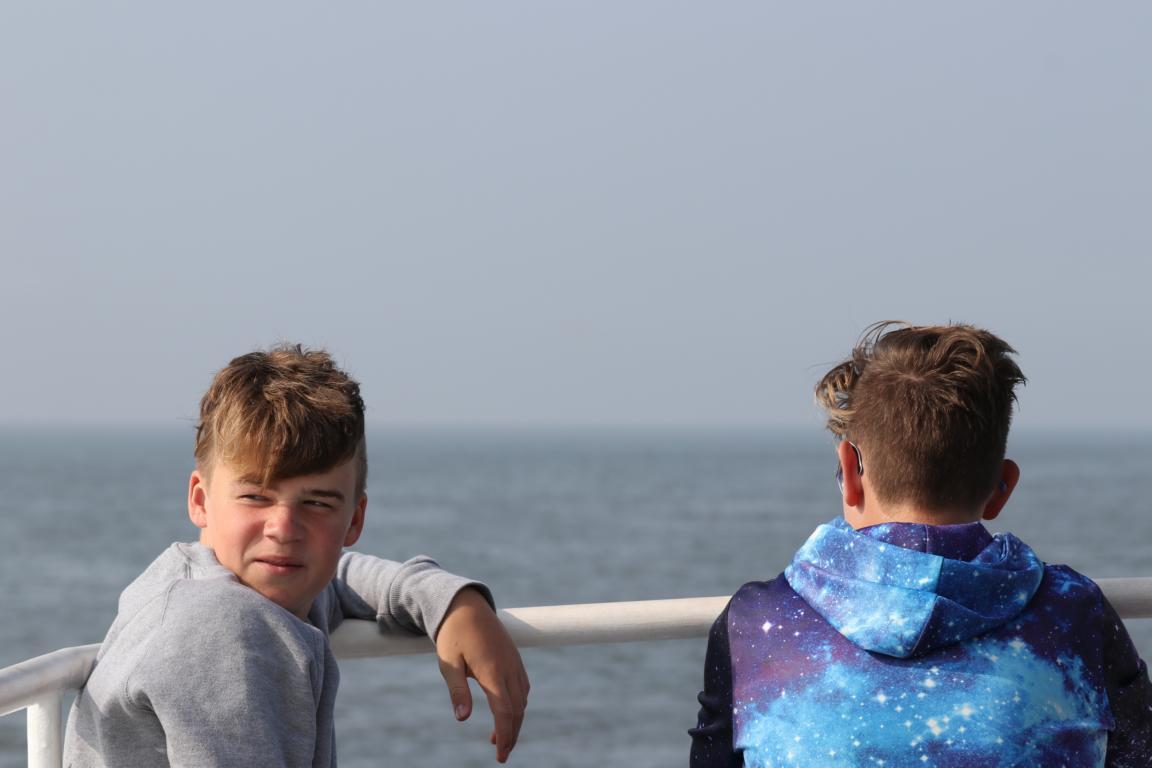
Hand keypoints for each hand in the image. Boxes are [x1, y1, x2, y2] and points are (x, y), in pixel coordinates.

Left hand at [435, 587, 529, 762]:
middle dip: (512, 734)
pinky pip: (523, 686)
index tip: (501, 755)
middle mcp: (508, 667)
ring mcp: (514, 661)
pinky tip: (507, 710)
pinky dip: (518, 704)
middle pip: (518, 710)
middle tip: (501, 754)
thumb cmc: (453, 634)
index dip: (506, 735)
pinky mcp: (514, 657)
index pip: (505, 711)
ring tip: (499, 736)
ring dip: (515, 720)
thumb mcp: (448, 663)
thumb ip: (457, 691)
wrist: (466, 605)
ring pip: (522, 699)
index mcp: (492, 671)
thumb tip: (463, 719)